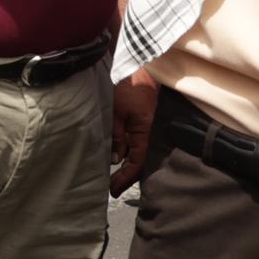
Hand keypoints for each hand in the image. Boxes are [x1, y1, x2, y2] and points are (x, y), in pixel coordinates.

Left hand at [109, 67, 157, 193]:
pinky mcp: (139, 122)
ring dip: (125, 167)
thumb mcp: (117, 112)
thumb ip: (117, 135)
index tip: (113, 189)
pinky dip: (126, 154)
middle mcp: (146, 132)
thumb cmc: (127, 88)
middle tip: (112, 188)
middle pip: (138, 161)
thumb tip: (116, 160)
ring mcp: (144, 128)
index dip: (126, 177)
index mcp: (143, 131)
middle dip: (126, 176)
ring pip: (136, 153)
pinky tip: (117, 159)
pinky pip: (134, 143)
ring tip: (112, 179)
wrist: (139, 69)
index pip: (136, 161)